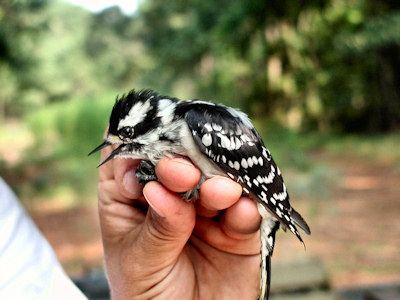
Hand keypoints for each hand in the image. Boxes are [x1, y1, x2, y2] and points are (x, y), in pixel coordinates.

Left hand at [97, 145, 261, 298]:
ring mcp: (208, 210)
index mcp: (134, 197)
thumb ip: (156, 228)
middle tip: (180, 169)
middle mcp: (172, 196)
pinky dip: (245, 207)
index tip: (144, 151)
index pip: (130, 158)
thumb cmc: (148, 296)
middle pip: (177, 162)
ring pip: (215, 180)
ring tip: (216, 192)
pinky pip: (246, 211)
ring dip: (216, 182)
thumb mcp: (139, 263)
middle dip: (180, 161)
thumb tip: (163, 190)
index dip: (135, 146)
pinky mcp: (239, 229)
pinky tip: (239, 210)